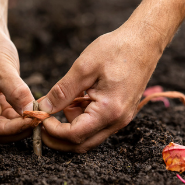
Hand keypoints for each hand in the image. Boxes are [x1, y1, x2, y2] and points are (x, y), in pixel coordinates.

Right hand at [0, 31, 34, 142]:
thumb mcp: (3, 70)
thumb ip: (16, 93)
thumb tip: (31, 113)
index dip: (13, 128)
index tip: (33, 122)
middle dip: (19, 128)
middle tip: (40, 122)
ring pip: (6, 126)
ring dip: (23, 123)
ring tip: (41, 115)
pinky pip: (11, 116)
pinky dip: (23, 114)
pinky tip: (36, 110)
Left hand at [38, 23, 163, 152]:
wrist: (144, 41)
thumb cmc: (117, 49)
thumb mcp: (83, 68)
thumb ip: (62, 92)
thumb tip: (43, 108)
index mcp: (109, 111)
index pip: (75, 135)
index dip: (53, 131)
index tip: (39, 118)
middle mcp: (117, 121)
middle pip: (82, 144)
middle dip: (58, 137)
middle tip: (42, 122)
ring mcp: (120, 119)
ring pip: (88, 135)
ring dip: (70, 125)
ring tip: (63, 101)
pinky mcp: (119, 113)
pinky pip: (96, 124)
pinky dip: (81, 117)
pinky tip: (77, 98)